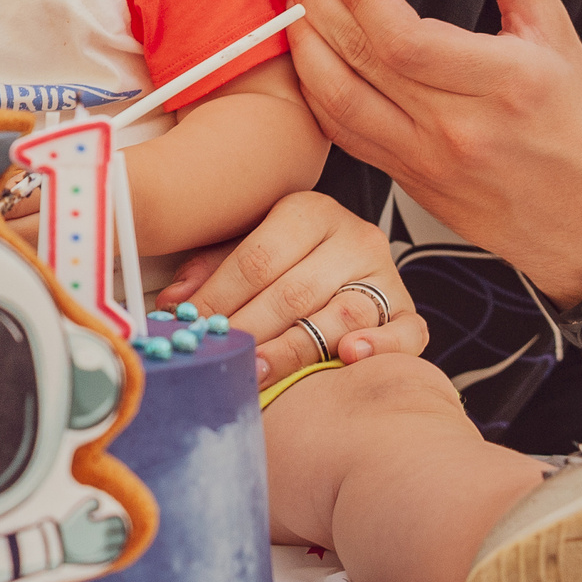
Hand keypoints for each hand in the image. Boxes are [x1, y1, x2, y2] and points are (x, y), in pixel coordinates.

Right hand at [59, 500, 128, 565]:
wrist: (59, 546)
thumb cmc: (69, 527)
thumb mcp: (78, 510)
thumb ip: (91, 502)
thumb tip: (100, 504)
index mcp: (103, 525)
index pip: (118, 521)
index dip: (118, 520)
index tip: (116, 520)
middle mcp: (106, 539)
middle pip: (121, 533)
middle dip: (120, 530)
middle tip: (120, 529)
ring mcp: (103, 550)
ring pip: (119, 545)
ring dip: (119, 541)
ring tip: (118, 539)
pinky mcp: (100, 559)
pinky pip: (113, 555)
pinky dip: (115, 551)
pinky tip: (112, 549)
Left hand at [158, 192, 425, 390]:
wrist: (348, 255)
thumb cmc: (290, 257)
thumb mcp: (249, 245)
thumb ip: (213, 269)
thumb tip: (173, 304)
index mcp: (309, 212)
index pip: (258, 259)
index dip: (221, 296)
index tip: (193, 326)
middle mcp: (353, 237)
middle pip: (295, 291)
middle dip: (251, 329)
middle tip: (221, 356)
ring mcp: (385, 275)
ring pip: (342, 314)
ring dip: (296, 348)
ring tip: (260, 369)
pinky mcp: (408, 310)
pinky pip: (405, 332)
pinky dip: (380, 347)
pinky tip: (349, 356)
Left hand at [276, 0, 581, 305]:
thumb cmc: (577, 127)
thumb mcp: (560, 36)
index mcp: (505, 83)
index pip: (406, 39)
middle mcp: (459, 127)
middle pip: (362, 59)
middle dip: (317, 0)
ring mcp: (425, 161)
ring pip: (338, 99)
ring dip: (304, 45)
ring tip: (292, 0)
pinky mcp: (406, 181)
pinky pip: (343, 132)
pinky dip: (316, 89)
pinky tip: (309, 54)